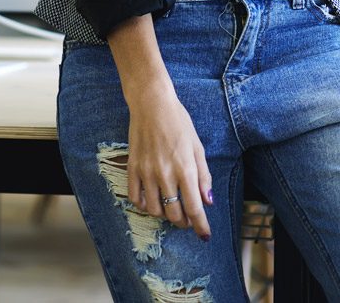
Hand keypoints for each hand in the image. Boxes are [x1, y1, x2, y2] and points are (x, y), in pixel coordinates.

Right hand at [126, 86, 213, 238]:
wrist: (152, 104)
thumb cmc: (179, 122)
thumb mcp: (197, 147)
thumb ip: (203, 176)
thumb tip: (207, 201)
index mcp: (185, 169)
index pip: (194, 208)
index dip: (200, 226)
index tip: (204, 235)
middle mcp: (165, 174)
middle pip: (174, 214)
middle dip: (183, 223)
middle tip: (188, 220)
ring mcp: (146, 172)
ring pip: (154, 210)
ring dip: (165, 215)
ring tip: (171, 210)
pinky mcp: (132, 167)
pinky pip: (135, 197)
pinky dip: (144, 205)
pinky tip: (152, 202)